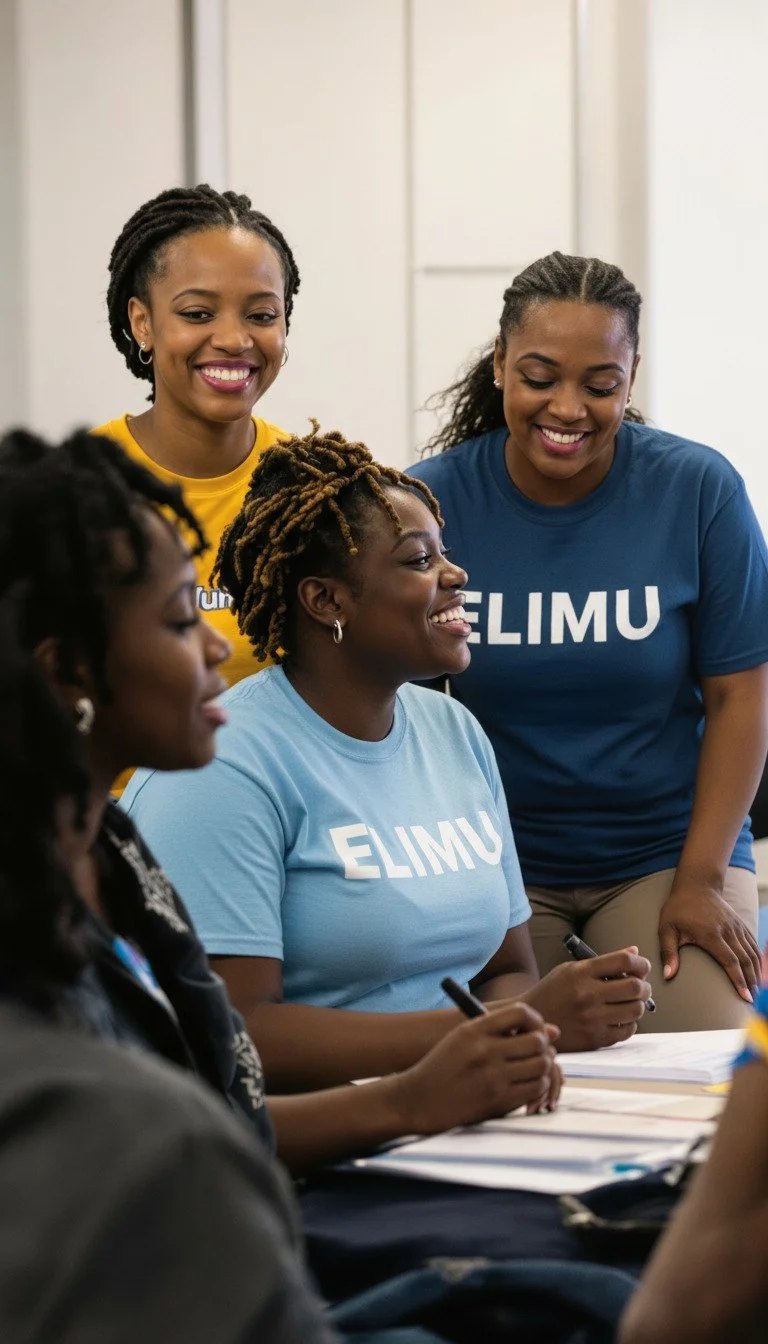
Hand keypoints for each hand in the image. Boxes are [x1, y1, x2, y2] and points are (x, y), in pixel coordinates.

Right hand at [390, 1001, 559, 1134]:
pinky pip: (534, 1088)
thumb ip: (503, 1030)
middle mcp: (485, 1051)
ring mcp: (493, 1078)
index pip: (521, 1012)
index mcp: (474, 1030)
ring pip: (541, 1065)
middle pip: (537, 1040)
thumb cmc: (443, 1066)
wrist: (418, 1100)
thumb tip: (553, 1031)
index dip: (535, 1019)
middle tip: (537, 1051)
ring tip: (532, 1068)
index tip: (532, 1028)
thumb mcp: (463, 1038)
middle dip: (542, 1045)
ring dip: (542, 1066)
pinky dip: (537, 1085)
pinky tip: (526, 1084)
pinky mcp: (498, 1101)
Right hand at [520, 950, 651, 1050]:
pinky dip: (629, 1024)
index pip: (623, 961)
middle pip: (635, 987)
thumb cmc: (553, 991)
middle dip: (644, 986)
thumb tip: (634, 951)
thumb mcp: (571, 969)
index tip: (642, 966)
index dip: (640, 962)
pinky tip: (620, 1018)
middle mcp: (586, 995)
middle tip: (641, 987)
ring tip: (630, 1002)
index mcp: (580, 972)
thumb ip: (604, 962)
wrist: (532, 1019)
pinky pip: (627, 1031)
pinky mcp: (594, 1039)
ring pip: (635, 1010)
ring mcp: (591, 1019)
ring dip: (638, 1005)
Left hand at [658, 878, 760, 1001]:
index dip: (739, 980)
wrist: (696, 885)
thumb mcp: (666, 928)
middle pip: (746, 960)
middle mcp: (728, 931)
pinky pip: (753, 944)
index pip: (730, 961)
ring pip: (752, 953)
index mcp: (711, 934)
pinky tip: (757, 972)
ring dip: (756, 972)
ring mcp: (736, 927)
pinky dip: (757, 959)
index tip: (745, 997)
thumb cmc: (678, 908)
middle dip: (751, 982)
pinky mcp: (740, 924)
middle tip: (752, 1001)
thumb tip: (667, 975)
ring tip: (755, 991)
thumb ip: (668, 952)